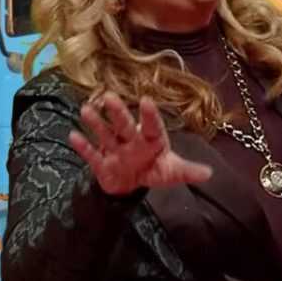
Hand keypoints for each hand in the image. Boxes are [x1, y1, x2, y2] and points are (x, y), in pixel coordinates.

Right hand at [68, 93, 211, 195]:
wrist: (129, 184)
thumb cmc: (151, 170)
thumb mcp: (170, 172)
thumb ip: (186, 171)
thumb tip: (209, 173)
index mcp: (150, 140)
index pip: (151, 127)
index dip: (149, 115)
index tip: (146, 100)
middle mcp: (131, 140)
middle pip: (124, 126)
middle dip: (118, 113)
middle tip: (109, 96)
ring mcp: (114, 150)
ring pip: (105, 135)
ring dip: (96, 123)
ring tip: (85, 109)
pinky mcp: (100, 162)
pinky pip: (91, 154)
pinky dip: (83, 147)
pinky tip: (73, 135)